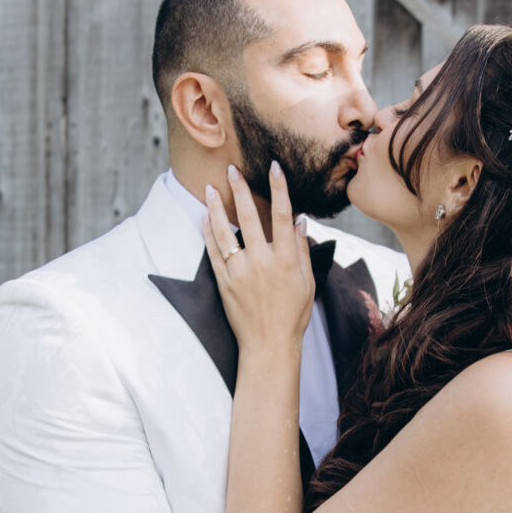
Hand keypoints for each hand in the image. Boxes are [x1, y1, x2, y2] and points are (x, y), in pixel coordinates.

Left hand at [202, 163, 314, 352]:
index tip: (274, 167)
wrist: (269, 344)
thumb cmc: (293, 315)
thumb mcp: (307, 282)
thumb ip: (300, 250)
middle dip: (240, 190)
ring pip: (225, 232)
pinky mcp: (224, 282)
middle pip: (249, 217)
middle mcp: (261, 262)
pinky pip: (213, 252)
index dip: (279, 189)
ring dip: (216, 208)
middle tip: (232, 169)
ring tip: (211, 189)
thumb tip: (299, 221)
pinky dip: (208, 233)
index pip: (282, 215)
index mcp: (285, 260)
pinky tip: (204, 218)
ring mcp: (240, 272)